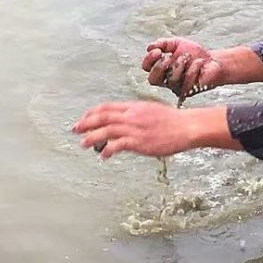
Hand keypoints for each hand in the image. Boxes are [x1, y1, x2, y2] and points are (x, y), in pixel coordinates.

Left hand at [72, 101, 194, 159]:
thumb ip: (137, 114)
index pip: (107, 107)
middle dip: (85, 123)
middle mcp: (132, 115)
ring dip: (91, 137)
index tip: (84, 119)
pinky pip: (118, 145)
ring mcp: (135, 128)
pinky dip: (107, 149)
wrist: (188, 126)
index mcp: (134, 107)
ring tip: (82, 144)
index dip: (92, 112)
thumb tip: (125, 120)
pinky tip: (103, 155)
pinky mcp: (140, 141)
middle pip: (103, 116)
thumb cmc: (174, 121)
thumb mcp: (152, 111)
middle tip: (74, 130)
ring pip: (106, 130)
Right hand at [142, 37, 224, 99]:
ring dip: (179, 65)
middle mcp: (166, 79)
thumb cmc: (195, 53)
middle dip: (158, 68)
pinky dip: (193, 68)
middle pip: (153, 80)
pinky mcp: (189, 91)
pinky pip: (186, 81)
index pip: (147, 68)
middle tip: (167, 58)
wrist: (214, 60)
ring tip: (187, 57)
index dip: (148, 60)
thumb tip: (149, 47)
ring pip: (170, 80)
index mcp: (161, 68)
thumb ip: (163, 43)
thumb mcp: (177, 43)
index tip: (157, 51)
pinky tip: (199, 62)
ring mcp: (177, 87)